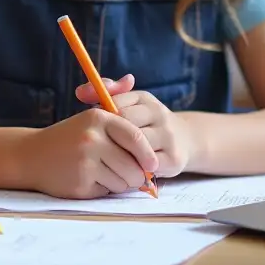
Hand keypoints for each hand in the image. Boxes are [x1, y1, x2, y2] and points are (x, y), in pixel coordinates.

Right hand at [15, 77, 157, 198]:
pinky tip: (88, 179)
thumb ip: (122, 125)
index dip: (147, 154)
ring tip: (101, 173)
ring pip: (124, 182)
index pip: (136, 137)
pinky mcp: (81, 182)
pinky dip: (103, 189)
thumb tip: (151, 149)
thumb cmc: (69, 139)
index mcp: (98, 118)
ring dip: (118, 183)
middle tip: (122, 171)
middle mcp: (92, 137)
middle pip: (134, 166)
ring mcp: (85, 161)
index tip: (151, 165)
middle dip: (134, 174)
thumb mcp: (91, 122)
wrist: (32, 156)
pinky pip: (108, 192)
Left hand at [75, 74, 192, 177]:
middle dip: (111, 139)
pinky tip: (124, 171)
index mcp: (144, 98)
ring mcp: (169, 137)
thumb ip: (103, 95)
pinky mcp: (174, 159)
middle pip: (125, 126)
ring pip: (136, 148)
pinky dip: (133, 171)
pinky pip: (146, 167)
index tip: (96, 129)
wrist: (185, 140)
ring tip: (108, 161)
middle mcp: (159, 114)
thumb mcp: (129, 103)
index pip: (115, 105)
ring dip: (121, 156)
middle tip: (98, 149)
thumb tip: (79, 92)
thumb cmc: (144, 122)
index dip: (102, 119)